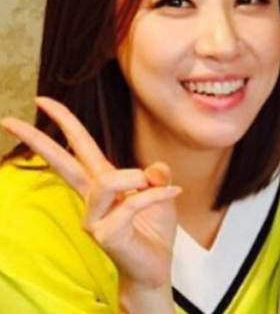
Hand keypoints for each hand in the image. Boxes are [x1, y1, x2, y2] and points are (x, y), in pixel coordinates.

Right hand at [1, 97, 180, 290]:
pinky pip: (132, 203)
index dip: (63, 123)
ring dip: (134, 178)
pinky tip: (174, 194)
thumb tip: (152, 168)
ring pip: (105, 182)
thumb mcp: (161, 192)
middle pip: (62, 163)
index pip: (78, 148)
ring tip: (153, 183)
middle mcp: (92, 199)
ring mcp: (94, 218)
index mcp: (103, 183)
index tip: (42, 100)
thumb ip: (156, 175)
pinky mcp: (105, 234)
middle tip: (8, 120)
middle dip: (37, 140)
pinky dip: (156, 195)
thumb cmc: (152, 230)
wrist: (154, 267)